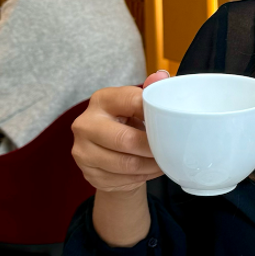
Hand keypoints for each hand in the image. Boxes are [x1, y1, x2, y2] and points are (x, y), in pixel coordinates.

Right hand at [72, 71, 167, 193]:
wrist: (109, 155)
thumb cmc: (127, 124)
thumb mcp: (136, 106)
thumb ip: (149, 91)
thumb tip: (162, 76)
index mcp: (101, 100)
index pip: (131, 102)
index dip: (154, 112)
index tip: (171, 121)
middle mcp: (85, 124)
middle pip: (126, 140)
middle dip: (153, 147)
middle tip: (171, 149)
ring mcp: (83, 151)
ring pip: (126, 164)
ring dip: (151, 165)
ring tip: (165, 162)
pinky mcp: (88, 173)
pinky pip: (123, 179)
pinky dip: (143, 177)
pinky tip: (150, 170)